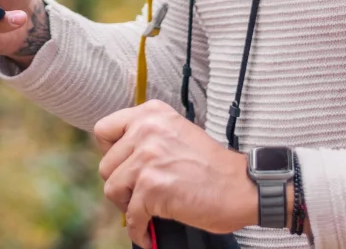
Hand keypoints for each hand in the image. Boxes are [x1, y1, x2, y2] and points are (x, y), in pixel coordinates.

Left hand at [95, 100, 255, 245]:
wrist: (242, 186)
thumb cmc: (212, 166)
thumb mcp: (176, 133)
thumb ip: (147, 137)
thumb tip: (119, 157)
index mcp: (151, 113)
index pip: (104, 129)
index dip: (109, 152)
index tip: (122, 166)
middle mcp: (146, 130)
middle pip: (105, 164)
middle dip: (120, 184)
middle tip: (137, 195)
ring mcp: (147, 157)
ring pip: (112, 189)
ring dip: (127, 205)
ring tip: (144, 210)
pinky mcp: (152, 186)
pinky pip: (130, 215)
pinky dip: (138, 229)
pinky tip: (147, 232)